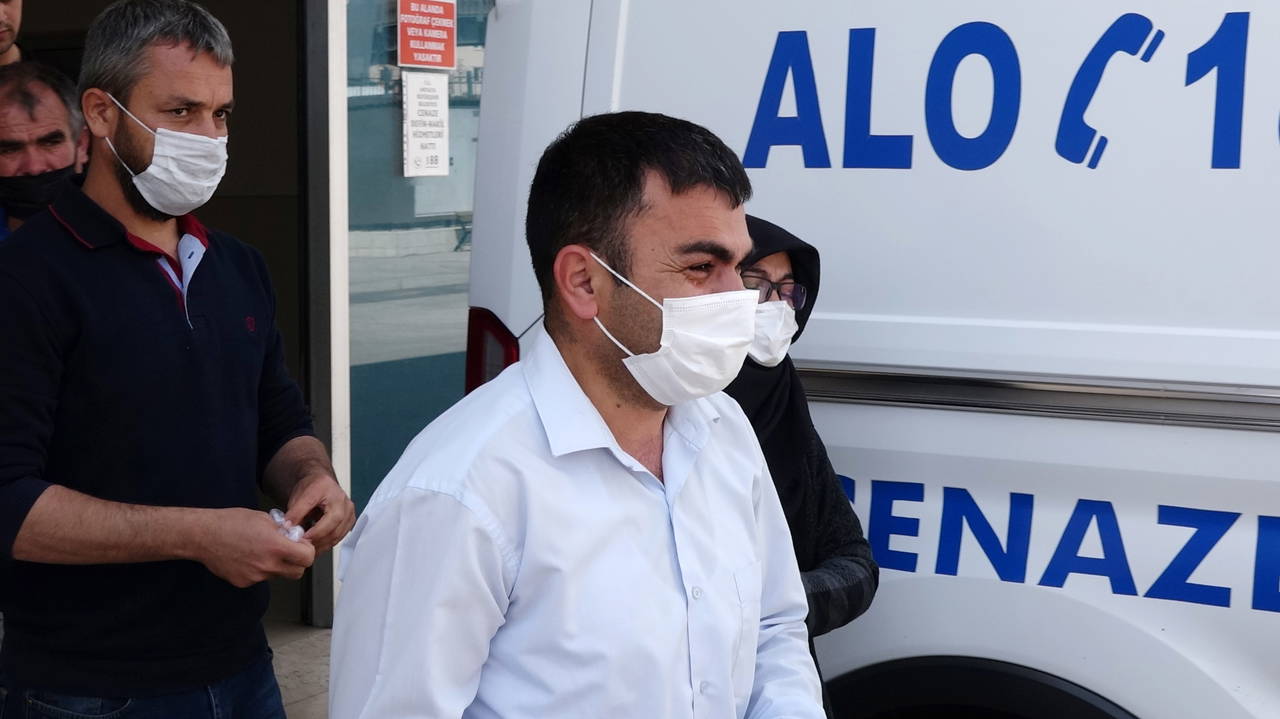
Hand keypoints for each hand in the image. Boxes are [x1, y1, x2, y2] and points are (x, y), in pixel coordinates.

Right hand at [192, 507, 315, 587]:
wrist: (203, 536)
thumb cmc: (231, 522)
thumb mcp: (264, 519)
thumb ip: (283, 531)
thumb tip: (294, 536)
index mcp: (275, 546)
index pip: (307, 558)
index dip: (307, 551)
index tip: (302, 545)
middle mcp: (267, 565)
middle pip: (298, 572)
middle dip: (298, 562)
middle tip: (290, 551)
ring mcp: (255, 576)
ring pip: (279, 575)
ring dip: (279, 566)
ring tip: (264, 551)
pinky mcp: (244, 582)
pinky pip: (261, 578)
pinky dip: (260, 570)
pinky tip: (249, 557)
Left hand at [284, 472, 355, 554]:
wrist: (321, 484)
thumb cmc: (311, 488)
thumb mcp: (298, 497)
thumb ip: (294, 512)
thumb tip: (288, 527)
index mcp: (328, 489)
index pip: (321, 513)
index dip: (313, 530)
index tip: (301, 539)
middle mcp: (342, 499)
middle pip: (333, 526)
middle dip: (317, 539)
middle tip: (303, 547)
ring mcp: (349, 510)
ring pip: (337, 534)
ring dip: (322, 544)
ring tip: (308, 548)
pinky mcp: (350, 520)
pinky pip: (340, 536)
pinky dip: (328, 543)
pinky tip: (317, 545)